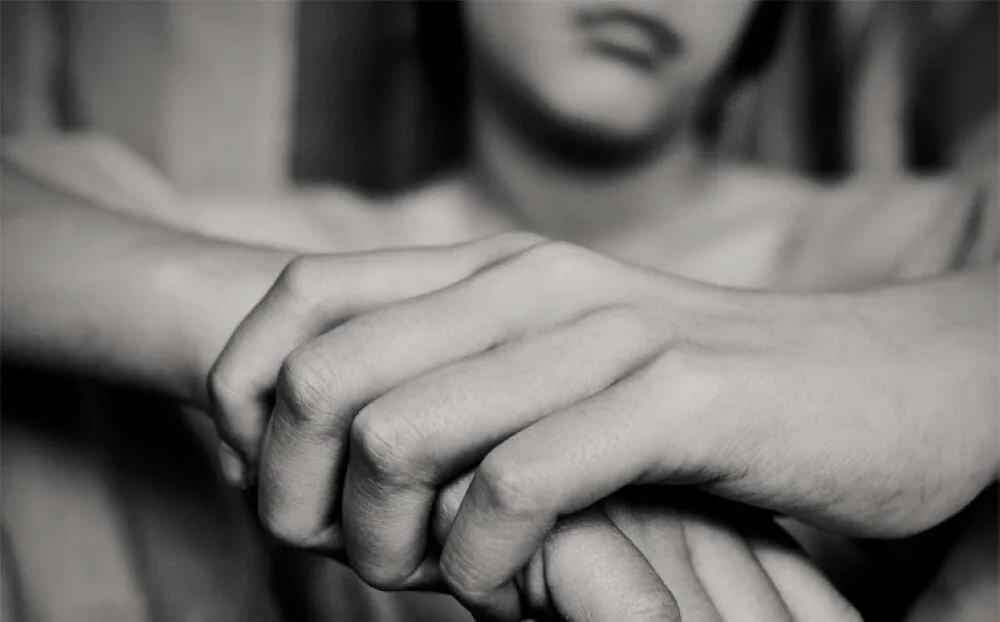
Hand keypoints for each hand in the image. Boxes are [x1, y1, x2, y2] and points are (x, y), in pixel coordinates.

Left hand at [254, 240, 994, 615]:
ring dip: (390, 544)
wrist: (882, 383)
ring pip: (398, 438)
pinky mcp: (675, 405)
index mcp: (491, 267)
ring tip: (440, 575)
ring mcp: (598, 337)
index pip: (297, 300)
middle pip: (316, 381)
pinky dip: (482, 565)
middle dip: (301, 494)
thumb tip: (334, 437)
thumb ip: (458, 376)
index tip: (289, 480)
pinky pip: (514, 490)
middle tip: (364, 553)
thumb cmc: (702, 398)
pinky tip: (511, 586)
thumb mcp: (558, 365)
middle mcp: (528, 284)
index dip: (248, 398)